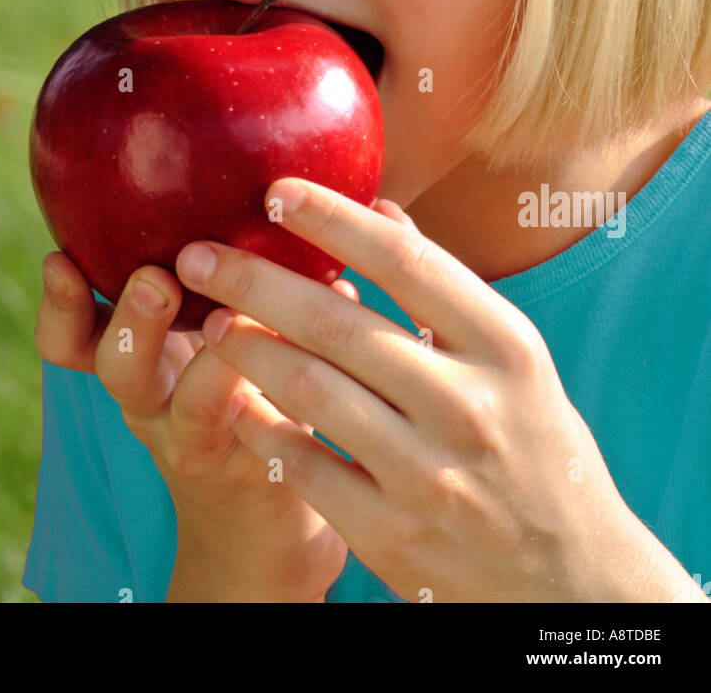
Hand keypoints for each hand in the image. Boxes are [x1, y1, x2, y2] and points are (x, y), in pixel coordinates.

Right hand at [34, 250, 353, 600]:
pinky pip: (271, 424)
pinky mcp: (261, 461)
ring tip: (235, 322)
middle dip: (130, 319)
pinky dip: (298, 370)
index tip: (58, 257)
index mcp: (133, 359)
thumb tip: (276, 174)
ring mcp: (205, 436)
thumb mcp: (206, 326)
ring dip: (213, 360)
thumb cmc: (235, 384)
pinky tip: (329, 322)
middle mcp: (154, 400)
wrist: (266, 506)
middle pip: (116, 367)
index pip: (71, 337)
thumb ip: (219, 263)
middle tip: (154, 280)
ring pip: (194, 404)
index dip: (59, 304)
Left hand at [174, 179, 645, 603]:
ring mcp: (430, 475)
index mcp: (504, 347)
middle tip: (199, 253)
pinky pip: (307, 467)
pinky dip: (263, 428)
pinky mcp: (393, 534)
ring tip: (210, 320)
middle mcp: (469, 406)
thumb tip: (379, 212)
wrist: (568, 577)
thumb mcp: (512, 360)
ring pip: (314, 391)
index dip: (333, 220)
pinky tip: (233, 400)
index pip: (407, 262)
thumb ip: (445, 287)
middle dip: (255, 280)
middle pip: (341, 323)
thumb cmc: (531, 443)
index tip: (275, 190)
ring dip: (249, 349)